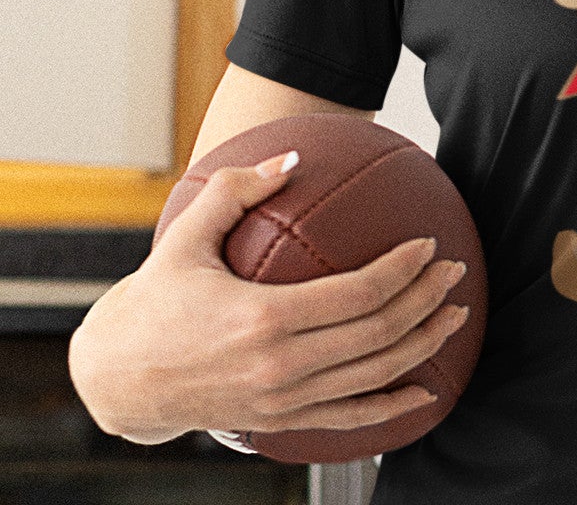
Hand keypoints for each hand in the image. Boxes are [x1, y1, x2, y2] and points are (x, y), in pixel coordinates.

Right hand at [67, 152, 468, 443]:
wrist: (119, 380)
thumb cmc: (155, 300)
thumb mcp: (186, 236)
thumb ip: (238, 188)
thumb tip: (293, 155)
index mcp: (262, 318)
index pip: (357, 294)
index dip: (402, 269)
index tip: (430, 242)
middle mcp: (279, 366)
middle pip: (376, 335)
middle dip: (427, 301)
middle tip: (457, 270)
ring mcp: (283, 400)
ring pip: (372, 377)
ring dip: (423, 346)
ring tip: (456, 313)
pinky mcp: (281, 422)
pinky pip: (350, 418)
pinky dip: (394, 407)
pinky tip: (427, 388)